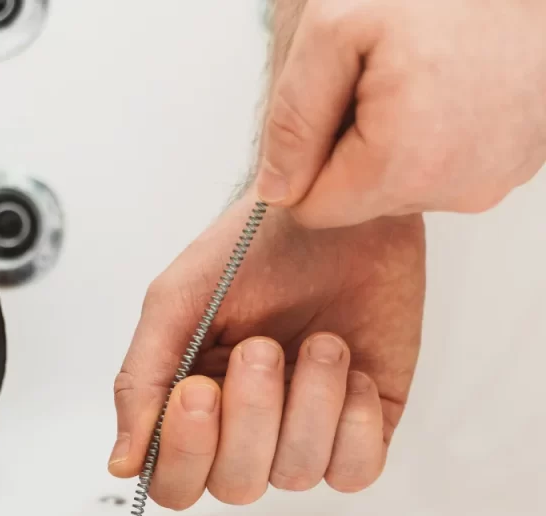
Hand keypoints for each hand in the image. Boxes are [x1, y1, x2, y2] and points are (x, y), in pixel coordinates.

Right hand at [108, 194, 424, 508]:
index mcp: (190, 407)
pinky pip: (356, 471)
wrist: (335, 206)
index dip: (185, 452)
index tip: (198, 389)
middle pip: (235, 486)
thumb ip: (140, 383)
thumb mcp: (174, 303)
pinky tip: (350, 370)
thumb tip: (122, 464)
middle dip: (251, 416)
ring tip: (319, 343)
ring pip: (295, 475)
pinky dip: (352, 422)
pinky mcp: (362, 423)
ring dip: (308, 403)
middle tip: (261, 348)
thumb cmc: (251, 246)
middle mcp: (245, 429)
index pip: (173, 482)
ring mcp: (305, 430)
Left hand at [257, 0, 545, 227]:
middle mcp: (457, 187)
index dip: (307, 157)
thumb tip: (276, 187)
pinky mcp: (515, 164)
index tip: (334, 103)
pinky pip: (446, 171)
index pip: (314, 209)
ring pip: (401, 188)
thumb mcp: (335, 31)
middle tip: (380, 80)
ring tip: (418, 78)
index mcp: (405, 164)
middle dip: (351, 147)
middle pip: (359, 201)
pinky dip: (434, 136)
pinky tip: (448, 88)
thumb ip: (293, 118)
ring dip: (393, 141)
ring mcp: (491, 178)